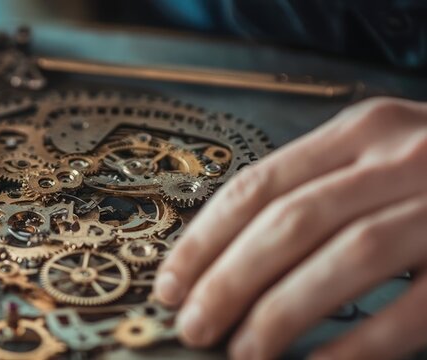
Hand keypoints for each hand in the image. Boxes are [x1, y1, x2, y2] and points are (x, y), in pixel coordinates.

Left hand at [152, 97, 426, 358]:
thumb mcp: (382, 160)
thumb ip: (318, 192)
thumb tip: (226, 260)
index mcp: (363, 131)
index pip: (258, 184)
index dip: (204, 240)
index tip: (170, 284)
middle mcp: (404, 157)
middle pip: (289, 222)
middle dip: (228, 281)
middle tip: (193, 326)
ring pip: (344, 257)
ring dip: (280, 312)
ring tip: (241, 352)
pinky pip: (412, 310)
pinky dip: (358, 345)